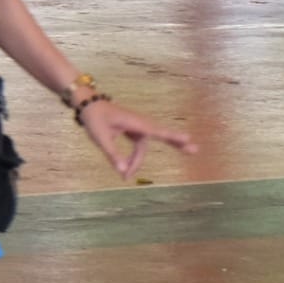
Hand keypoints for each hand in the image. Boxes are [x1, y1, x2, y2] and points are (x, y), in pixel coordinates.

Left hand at [77, 100, 195, 181]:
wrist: (88, 104)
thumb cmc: (94, 119)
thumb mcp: (100, 138)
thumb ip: (112, 154)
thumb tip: (122, 171)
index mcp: (135, 122)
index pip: (157, 131)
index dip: (172, 136)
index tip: (187, 138)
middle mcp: (139, 124)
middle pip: (159, 136)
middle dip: (175, 144)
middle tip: (195, 150)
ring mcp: (136, 127)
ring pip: (142, 148)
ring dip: (136, 162)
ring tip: (125, 178)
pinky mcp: (132, 131)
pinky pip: (138, 146)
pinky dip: (135, 158)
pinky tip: (128, 169)